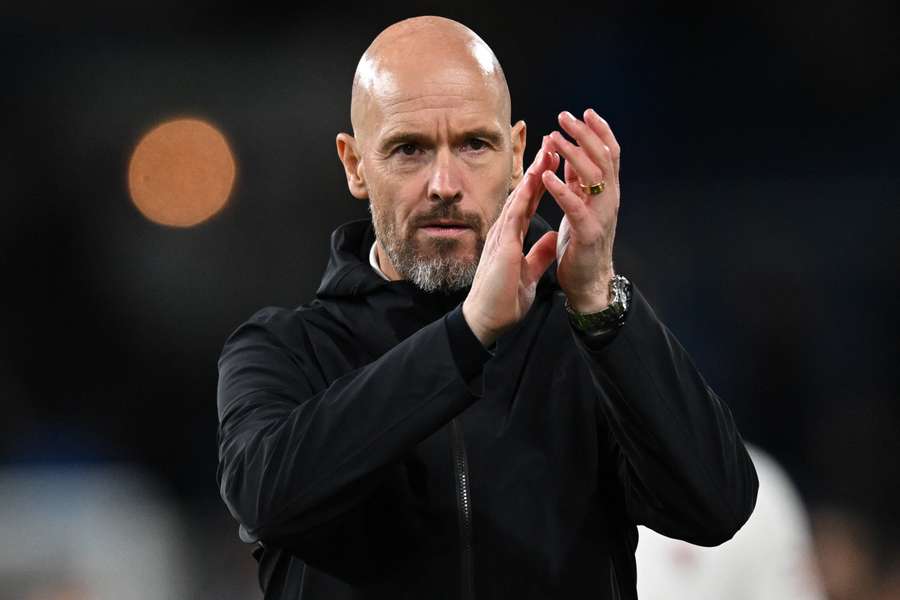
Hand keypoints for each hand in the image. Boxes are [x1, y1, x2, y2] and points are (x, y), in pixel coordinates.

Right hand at [462, 136, 560, 346]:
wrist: (486, 320)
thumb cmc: (503, 299)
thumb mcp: (529, 273)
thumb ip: (539, 255)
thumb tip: (551, 239)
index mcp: (512, 238)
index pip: (529, 204)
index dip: (542, 183)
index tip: (554, 163)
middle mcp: (505, 233)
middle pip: (523, 194)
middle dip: (537, 169)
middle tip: (550, 144)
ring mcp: (501, 237)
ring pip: (518, 199)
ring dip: (532, 175)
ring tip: (546, 152)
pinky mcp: (502, 247)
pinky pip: (514, 217)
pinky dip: (524, 197)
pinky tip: (532, 180)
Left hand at [542, 109, 620, 312]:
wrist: (588, 282)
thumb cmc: (582, 243)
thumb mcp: (579, 205)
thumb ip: (576, 181)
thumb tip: (567, 152)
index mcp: (606, 192)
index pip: (609, 153)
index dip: (599, 131)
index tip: (584, 112)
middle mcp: (609, 200)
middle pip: (603, 157)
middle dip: (584, 134)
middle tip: (565, 117)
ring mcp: (601, 216)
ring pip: (593, 176)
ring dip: (572, 154)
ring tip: (553, 138)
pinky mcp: (588, 234)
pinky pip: (576, 207)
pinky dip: (561, 189)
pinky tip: (546, 175)